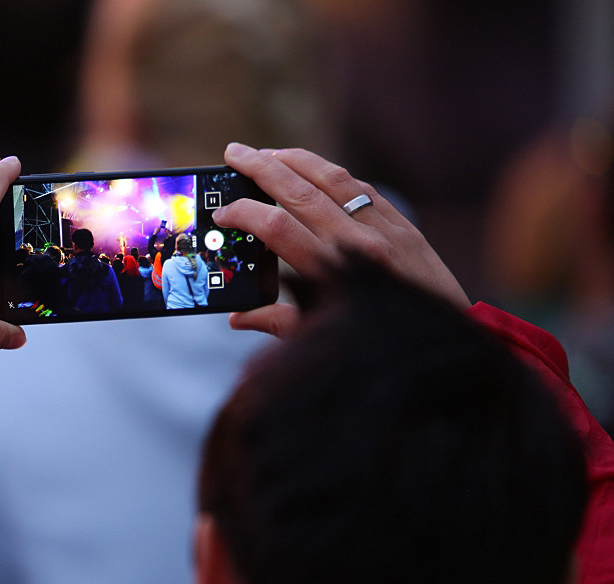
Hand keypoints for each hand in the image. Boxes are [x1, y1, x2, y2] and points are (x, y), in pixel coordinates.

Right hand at [213, 143, 469, 336]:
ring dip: (295, 160)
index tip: (223, 213)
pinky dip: (330, 174)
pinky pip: (360, 188)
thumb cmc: (380, 344)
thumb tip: (238, 318)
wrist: (448, 341)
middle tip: (234, 152)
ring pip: (332, 179)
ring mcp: (384, 228)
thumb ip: (279, 322)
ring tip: (267, 153)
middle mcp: (359, 242)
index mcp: (335, 273)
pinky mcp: (402, 223)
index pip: (278, 228)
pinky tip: (311, 169)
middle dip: (261, 167)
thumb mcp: (325, 336)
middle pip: (300, 191)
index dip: (244, 214)